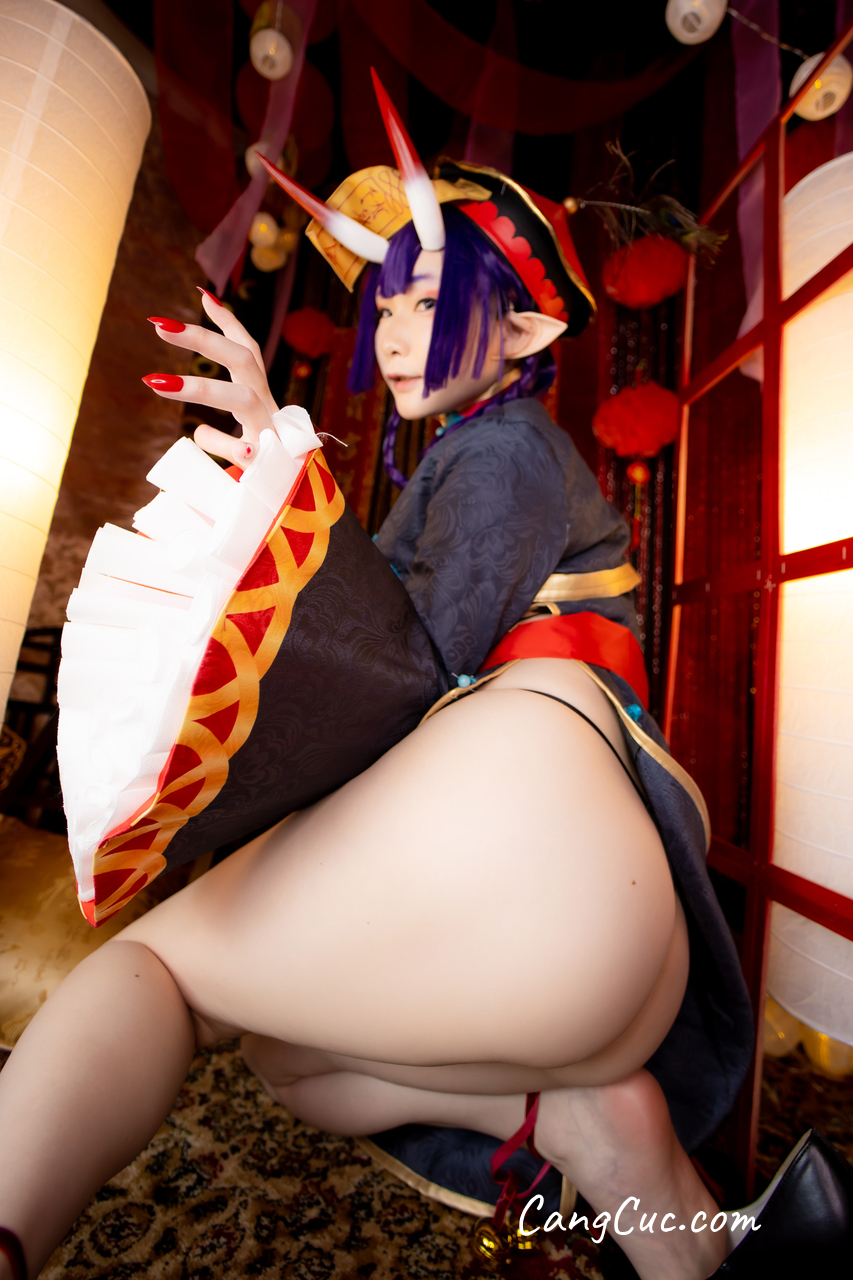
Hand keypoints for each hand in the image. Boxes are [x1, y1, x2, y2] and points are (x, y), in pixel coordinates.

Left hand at [143, 289, 277, 466]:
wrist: (295, 500)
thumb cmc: (265, 463)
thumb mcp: (243, 429)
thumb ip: (218, 408)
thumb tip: (181, 405)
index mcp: (262, 397)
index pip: (248, 349)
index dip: (228, 321)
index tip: (201, 294)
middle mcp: (268, 408)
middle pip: (243, 360)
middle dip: (203, 340)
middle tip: (158, 325)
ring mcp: (270, 433)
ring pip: (241, 399)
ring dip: (200, 388)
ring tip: (154, 382)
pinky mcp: (268, 463)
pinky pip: (240, 451)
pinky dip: (219, 444)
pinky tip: (199, 440)